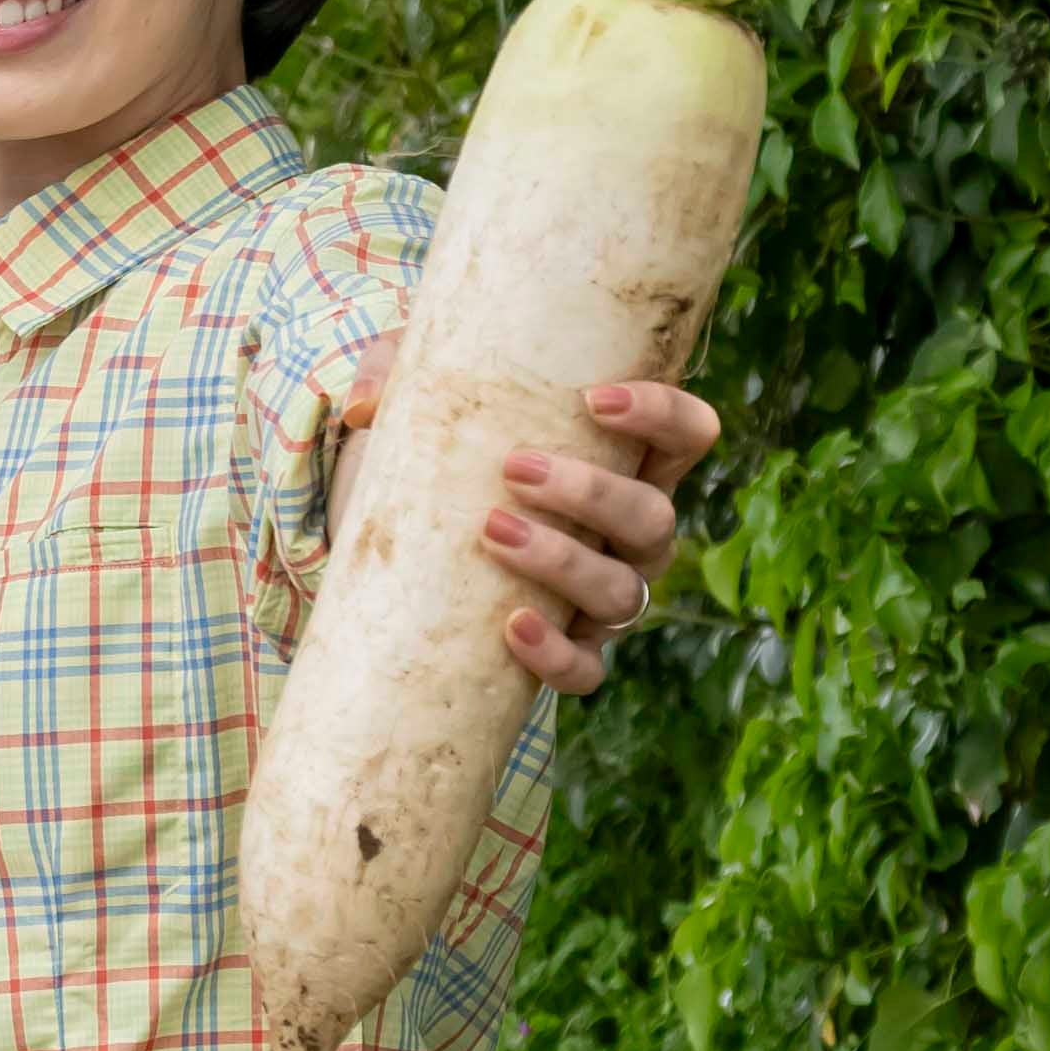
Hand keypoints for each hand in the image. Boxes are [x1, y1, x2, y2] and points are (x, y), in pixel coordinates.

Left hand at [344, 360, 719, 699]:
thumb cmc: (435, 459)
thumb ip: (391, 380)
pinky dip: (556, 654)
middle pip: (655, 517)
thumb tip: (362, 408)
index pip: (687, 435)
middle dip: (592, 492)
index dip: (663, 414)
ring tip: (493, 531)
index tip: (594, 399)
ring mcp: (605, 599)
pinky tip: (512, 627)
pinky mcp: (567, 653)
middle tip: (517, 469)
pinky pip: (585, 670)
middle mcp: (630, 535)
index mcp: (624, 465)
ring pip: (625, 591)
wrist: (394, 552)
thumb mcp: (417, 405)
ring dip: (564, 561)